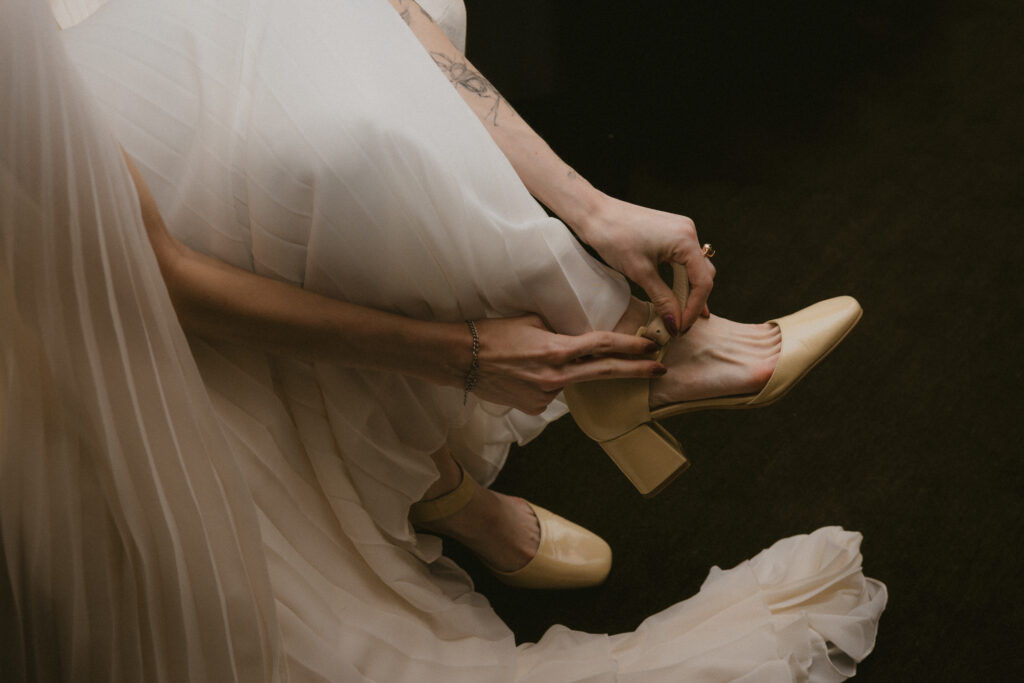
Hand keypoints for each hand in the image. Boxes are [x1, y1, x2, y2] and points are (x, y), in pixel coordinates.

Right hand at [472, 315, 665, 414]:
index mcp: (557, 349)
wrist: (461, 358)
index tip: (651, 347)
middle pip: (605, 372)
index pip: (603, 346)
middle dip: (636, 370)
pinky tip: (524, 374)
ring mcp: (546, 394)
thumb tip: (580, 338)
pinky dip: (546, 383)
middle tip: (660, 368)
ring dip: (565, 371)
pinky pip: (551, 393)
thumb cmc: (494, 333)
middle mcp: (556, 375)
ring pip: (570, 381)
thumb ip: (561, 330)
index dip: (630, 346)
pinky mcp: (534, 407)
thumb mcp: (533, 321)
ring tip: (531, 360)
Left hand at [576, 195, 714, 334]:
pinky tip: (675, 294)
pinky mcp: (672, 232)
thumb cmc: (614, 238)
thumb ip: (663, 299)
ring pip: (694, 268)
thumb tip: (675, 323)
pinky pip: (684, 260)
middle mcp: (689, 232)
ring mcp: (682, 230)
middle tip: (680, 324)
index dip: (694, 308)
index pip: (703, 282)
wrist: (596, 215)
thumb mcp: (640, 274)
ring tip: (679, 314)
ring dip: (687, 291)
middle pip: (702, 275)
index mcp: (686, 240)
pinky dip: (680, 278)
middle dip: (693, 301)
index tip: (681, 327)